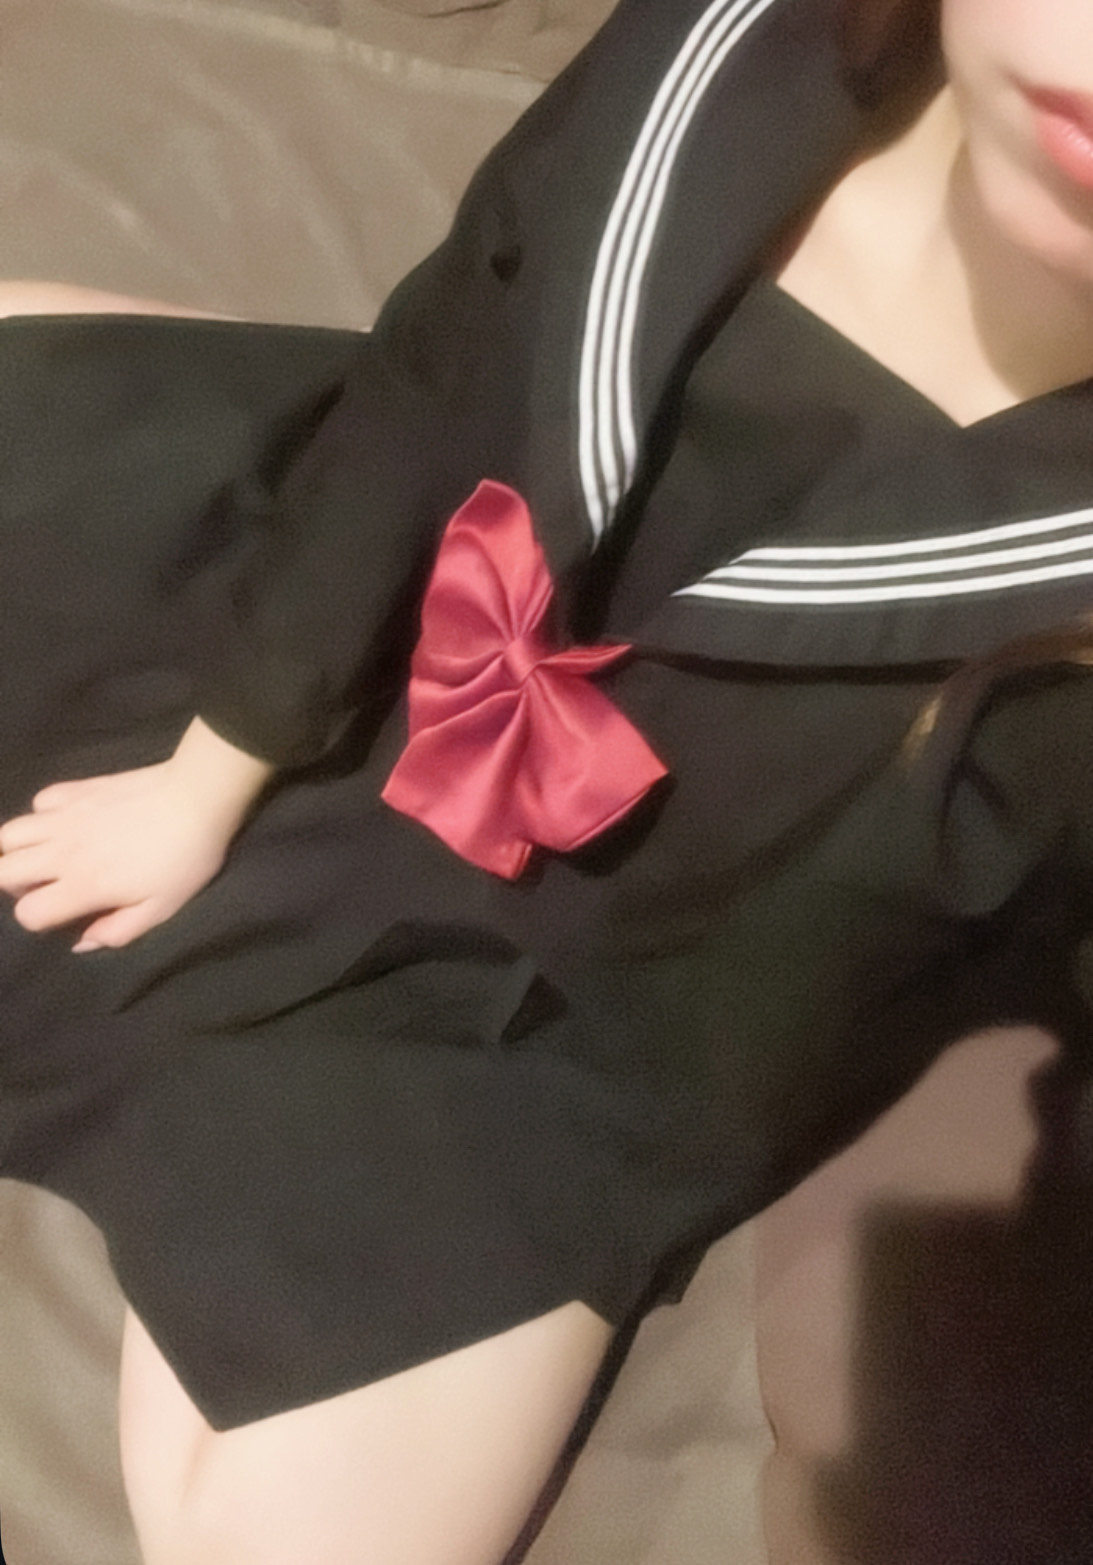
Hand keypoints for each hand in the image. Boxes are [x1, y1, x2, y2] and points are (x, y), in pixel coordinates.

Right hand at [0, 718, 273, 949]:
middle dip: (13, 885)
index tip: (63, 914)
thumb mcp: (160, 908)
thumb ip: (117, 931)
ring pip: (7, 834)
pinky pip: (39, 802)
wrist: (196, 798)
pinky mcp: (76, 789)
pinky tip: (66, 821)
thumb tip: (81, 943)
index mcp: (81, 886)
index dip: (39, 919)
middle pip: (2, 872)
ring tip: (43, 856)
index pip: (27, 912)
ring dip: (17, 850)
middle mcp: (61, 851)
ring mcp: (64, 816)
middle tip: (45, 885)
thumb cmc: (184, 859)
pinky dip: (43, 815)